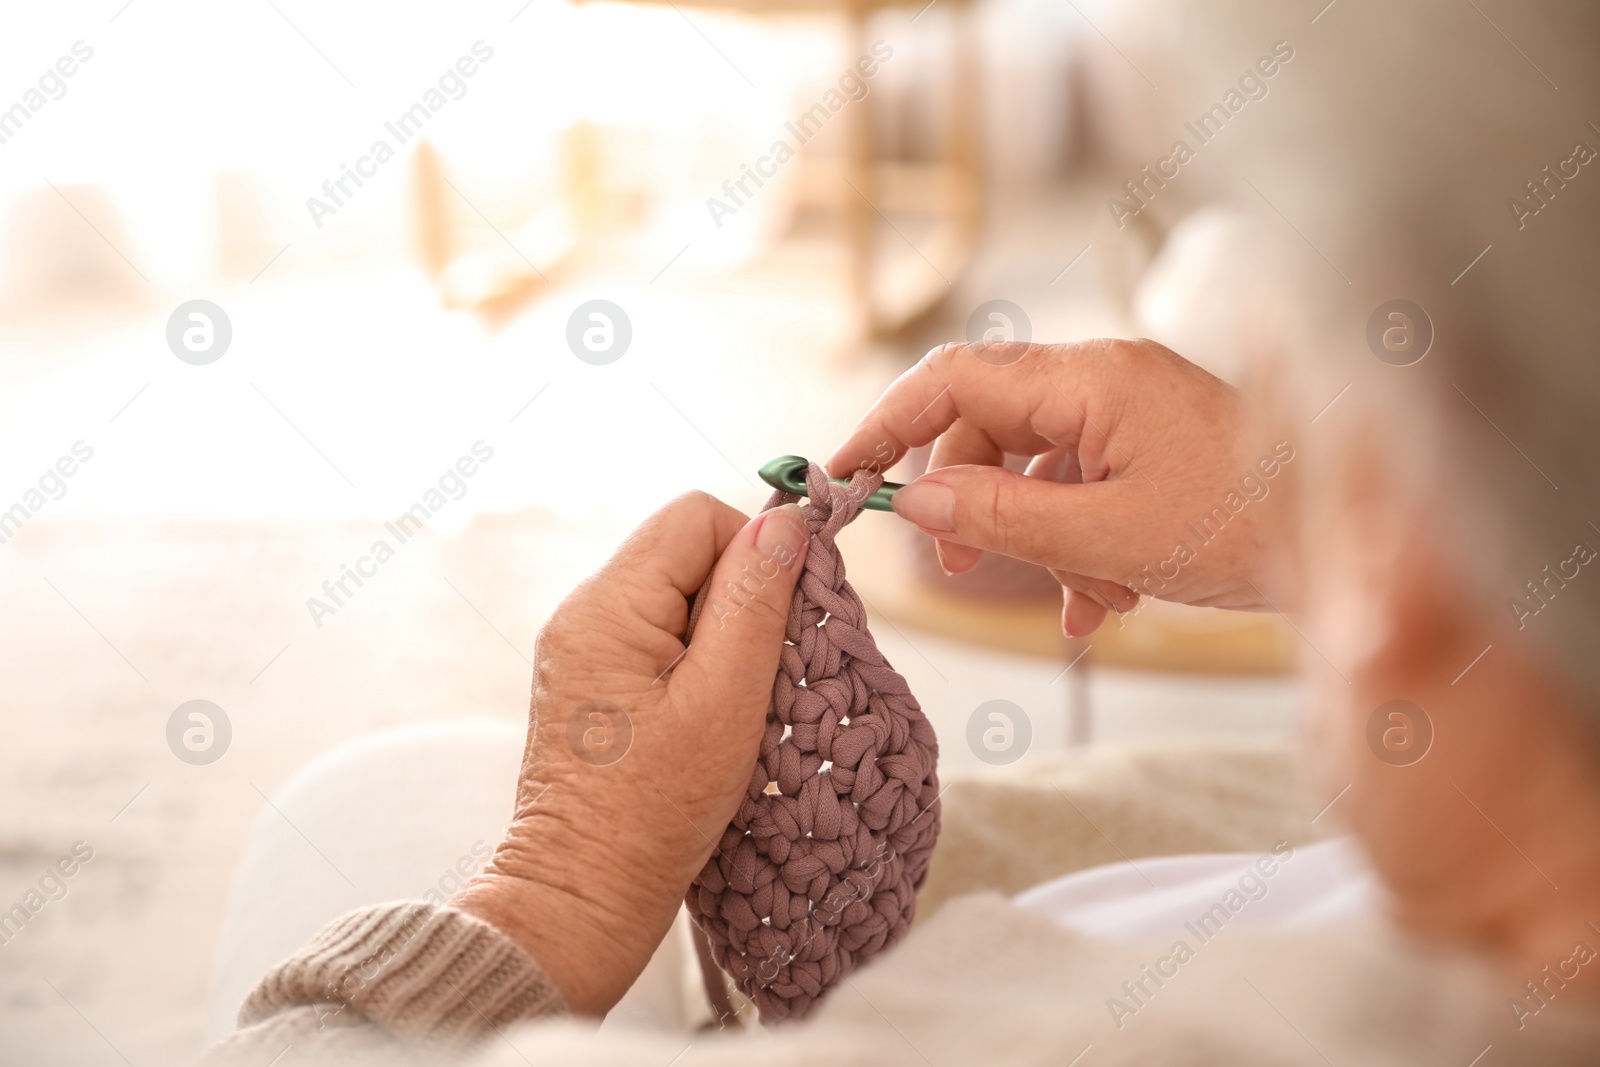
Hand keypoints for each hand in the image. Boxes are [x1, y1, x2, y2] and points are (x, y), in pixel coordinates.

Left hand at [455, 492, 808, 1014]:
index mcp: (607, 604)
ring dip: (724, 636)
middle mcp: (584, 611)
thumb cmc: (652, 810)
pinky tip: (710, 716)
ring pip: (680, 596)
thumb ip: (755, 602)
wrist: (583, 894)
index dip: (756, 549)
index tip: (785, 617)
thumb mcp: (724, 699)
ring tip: (735, 703)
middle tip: (762, 673)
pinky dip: (699, 663)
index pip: (698, 516)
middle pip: (688, 552)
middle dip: (742, 598)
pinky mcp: (593, 680)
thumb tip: (785, 523)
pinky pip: (660, 636)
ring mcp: (583, 646)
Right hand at [827, 339, 1293, 634]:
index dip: (889, 422)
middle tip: (954, 562)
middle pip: (990, 420)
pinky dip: (1076, 538)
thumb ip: (1000, 516)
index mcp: (1092, 379)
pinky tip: (1102, 601)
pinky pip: (1082, 478)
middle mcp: (1107, 377)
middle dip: (967, 495)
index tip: (846, 472)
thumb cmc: (1248, 528)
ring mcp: (1133, 406)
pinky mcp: (1154, 440)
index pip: (955, 377)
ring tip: (1068, 598)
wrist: (1356, 541)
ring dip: (1033, 532)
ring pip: (1036, 459)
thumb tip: (916, 501)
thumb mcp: (1106, 537)